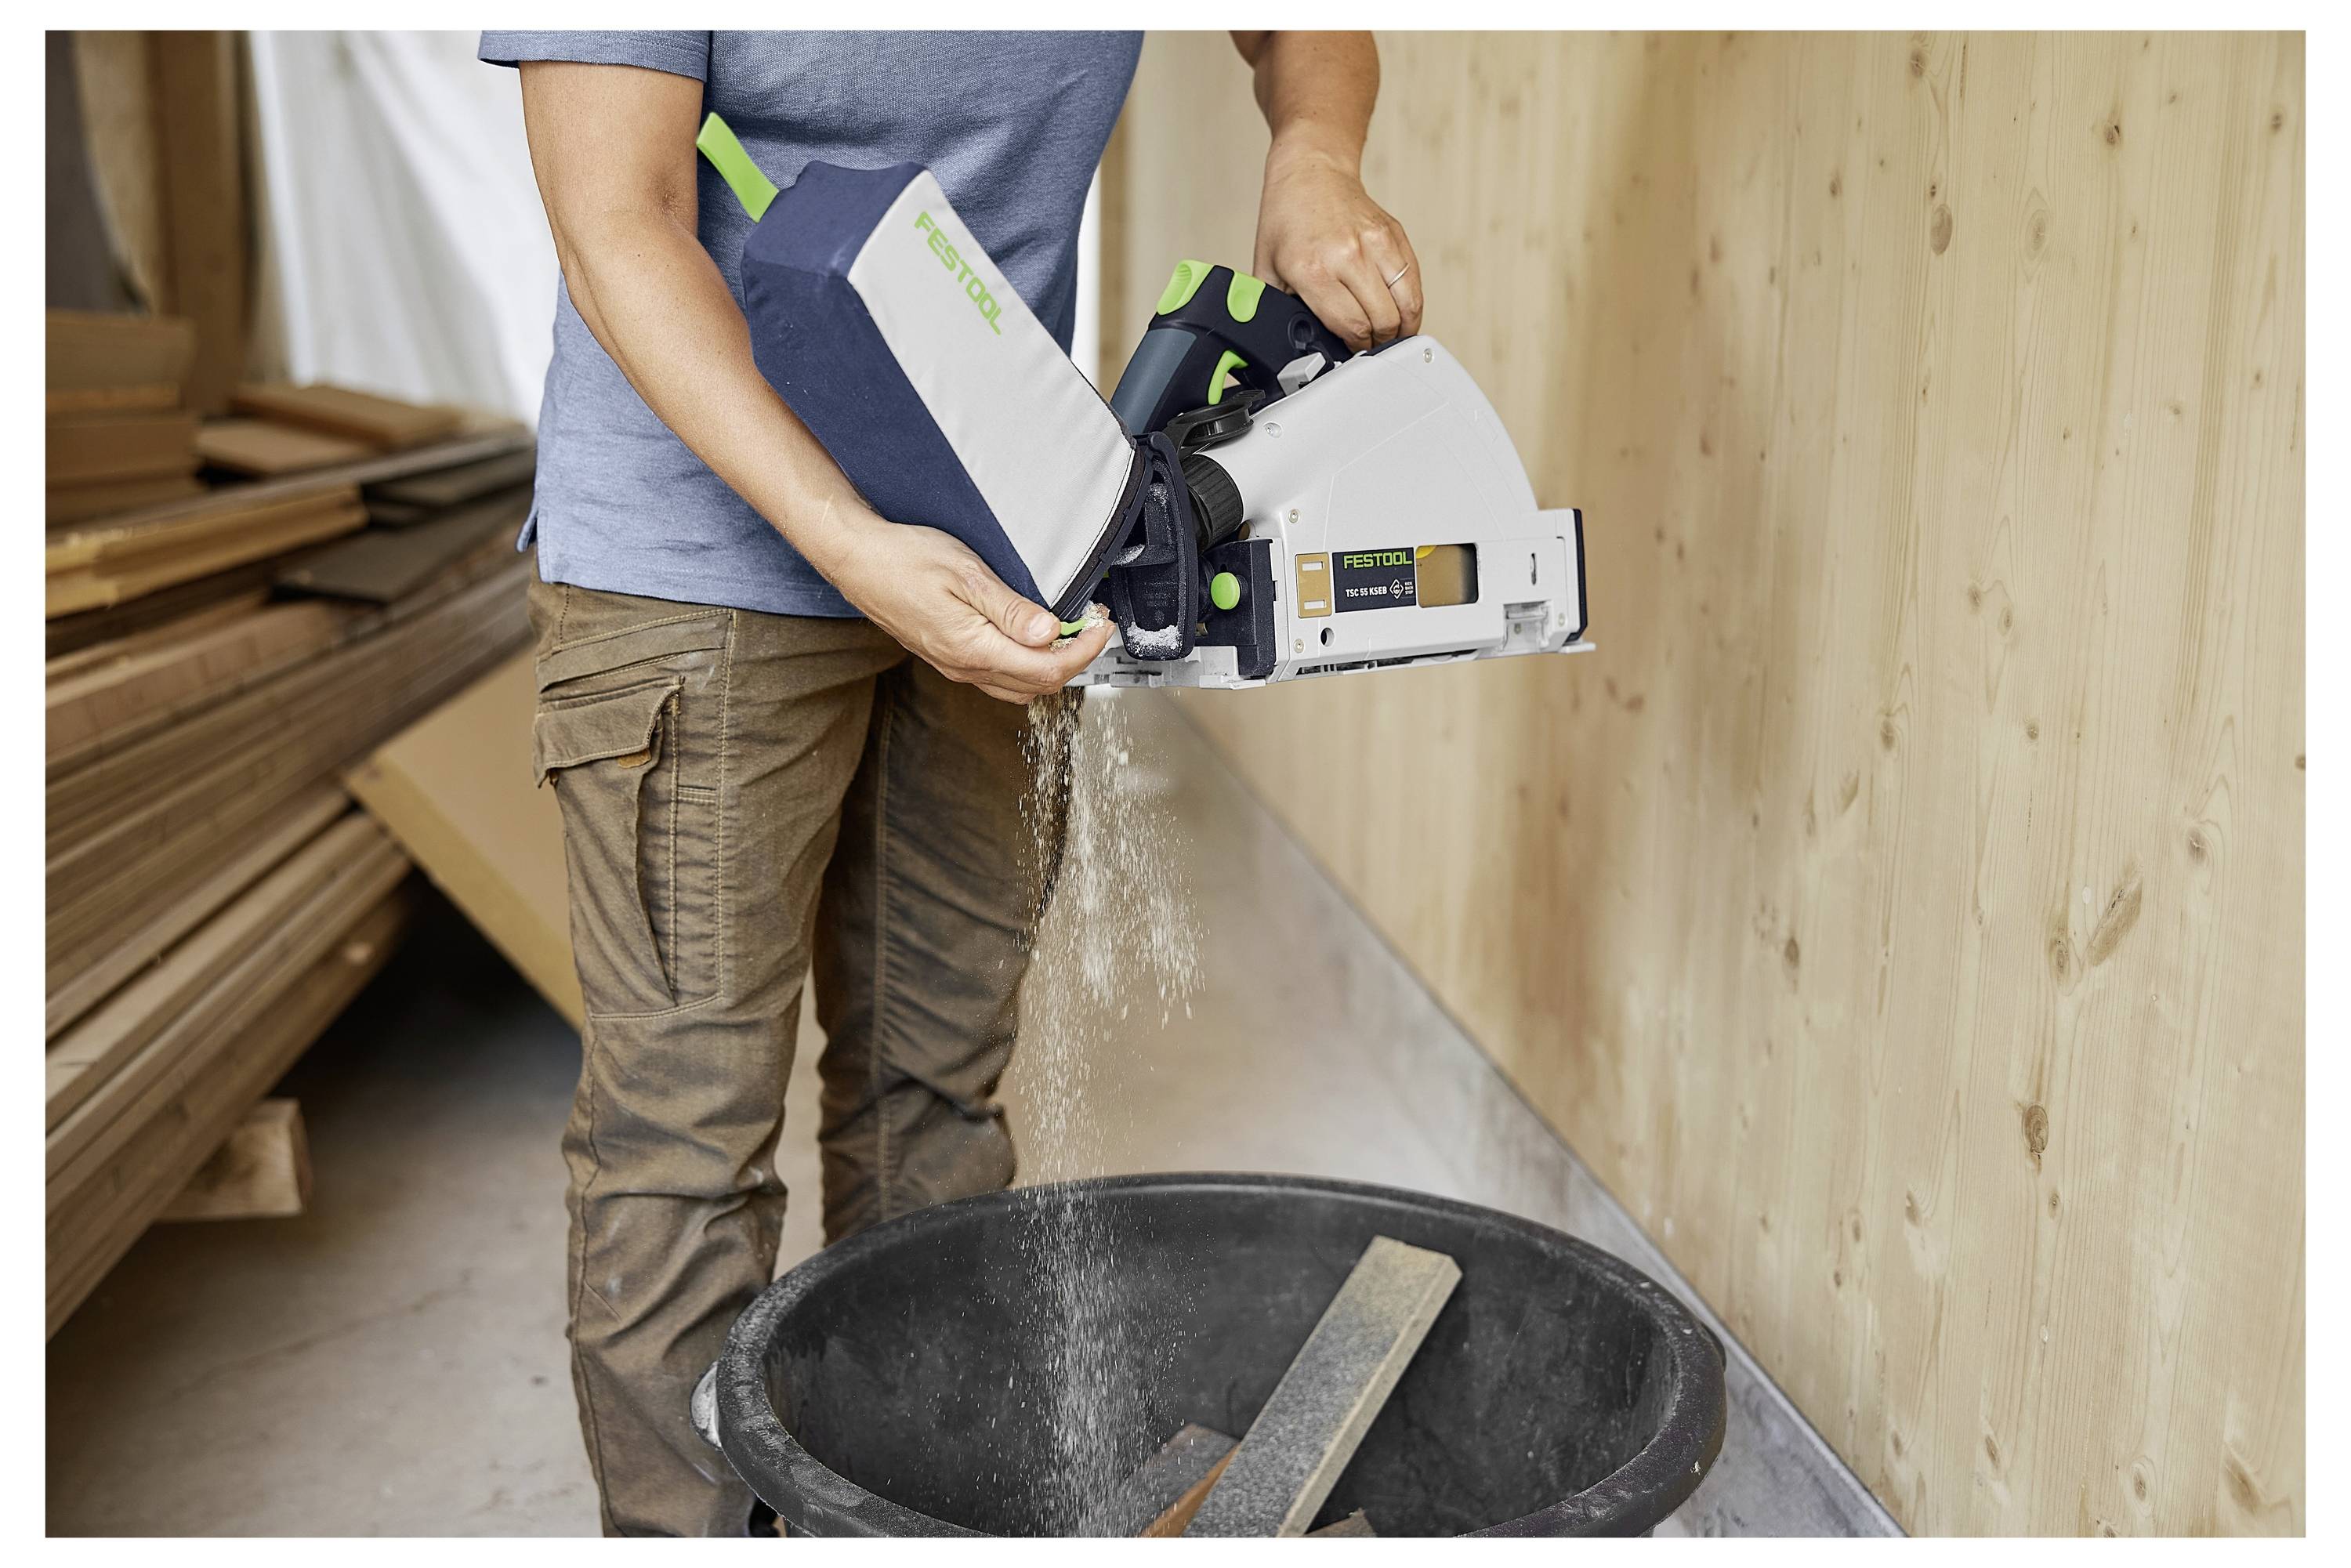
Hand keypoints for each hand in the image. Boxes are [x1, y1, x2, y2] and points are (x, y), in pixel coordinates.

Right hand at [817, 514, 1110, 703]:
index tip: (1100, 625)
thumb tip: (1049, 633)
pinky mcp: (948, 658)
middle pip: (1038, 684)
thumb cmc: (905, 559)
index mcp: (974, 648)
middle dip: (1075, 658)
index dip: (1083, 650)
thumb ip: (1010, 609)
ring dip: (1052, 665)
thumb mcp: (966, 573)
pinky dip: (1027, 664)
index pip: (1048, 668)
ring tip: (1069, 632)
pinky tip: (1033, 638)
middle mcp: (965, 667)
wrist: (858, 561)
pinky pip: (999, 677)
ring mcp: (955, 666)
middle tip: (1092, 626)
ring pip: (1019, 686)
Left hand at [1253, 140, 1422, 350]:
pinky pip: (1414, 281)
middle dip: (1377, 341)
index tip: (1350, 351)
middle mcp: (1347, 255)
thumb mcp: (1266, 267)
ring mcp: (1375, 243)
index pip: (1351, 326)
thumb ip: (1273, 307)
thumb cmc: (1287, 218)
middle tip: (1368, 344)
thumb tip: (1276, 342)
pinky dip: (1411, 304)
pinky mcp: (1394, 234)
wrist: (1311, 171)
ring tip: (1388, 333)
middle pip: (1382, 321)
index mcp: (1312, 269)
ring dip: (1400, 327)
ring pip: (1406, 305)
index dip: (1354, 347)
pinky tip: (1401, 313)